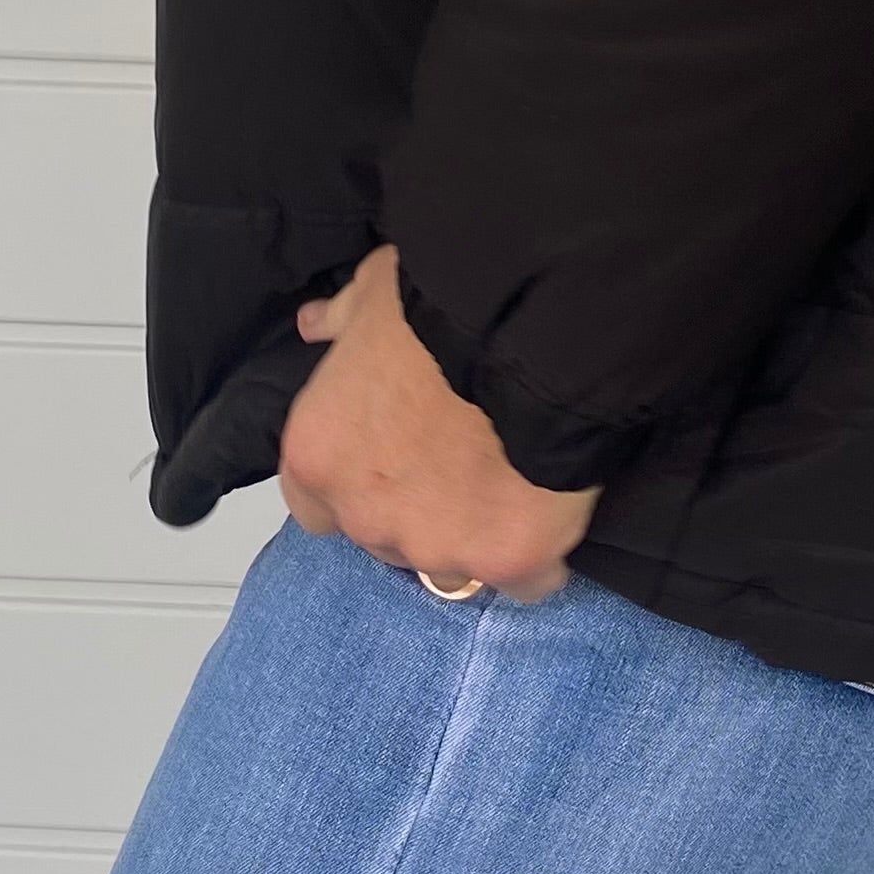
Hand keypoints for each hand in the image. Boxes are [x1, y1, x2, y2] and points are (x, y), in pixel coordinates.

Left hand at [279, 244, 600, 602]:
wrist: (526, 325)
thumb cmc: (436, 306)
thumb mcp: (374, 292)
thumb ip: (340, 320)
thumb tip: (316, 326)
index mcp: (317, 458)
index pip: (316, 508)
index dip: (358, 483)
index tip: (394, 459)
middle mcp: (367, 517)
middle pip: (387, 540)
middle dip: (418, 510)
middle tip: (463, 461)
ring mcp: (438, 547)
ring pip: (453, 564)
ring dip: (476, 536)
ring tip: (515, 485)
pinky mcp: (511, 562)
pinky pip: (527, 580)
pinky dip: (541, 557)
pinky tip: (556, 518)